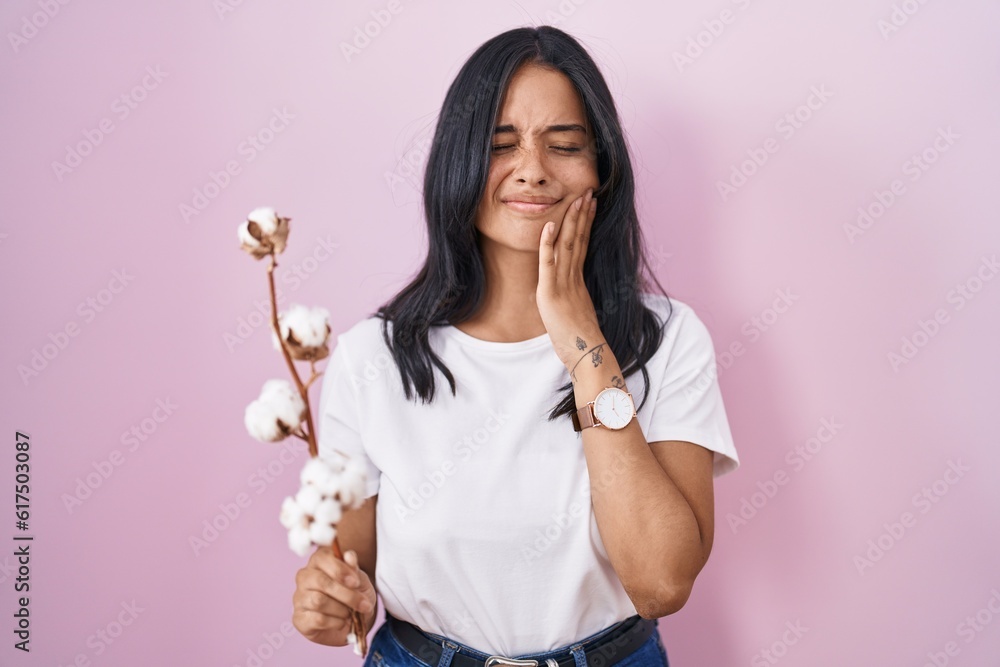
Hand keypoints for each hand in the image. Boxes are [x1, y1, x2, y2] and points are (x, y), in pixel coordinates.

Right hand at [292, 547, 376, 646]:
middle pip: (321, 582)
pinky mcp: (299, 619)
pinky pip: (317, 619)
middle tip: (363, 604)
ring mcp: (299, 598)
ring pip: (318, 601)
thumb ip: (354, 569)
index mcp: (318, 562)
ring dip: (341, 610)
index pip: (323, 558)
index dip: (341, 570)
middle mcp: (305, 577)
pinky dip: (335, 622)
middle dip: (347, 595)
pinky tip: (341, 622)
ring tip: (350, 614)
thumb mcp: (360, 582)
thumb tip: (349, 556)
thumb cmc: (353, 597)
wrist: (352, 623)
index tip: (356, 582)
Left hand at [537, 187, 603, 369]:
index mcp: (578, 281)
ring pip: (568, 245)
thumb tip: (567, 295)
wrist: (586, 355)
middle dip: (583, 214)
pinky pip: (549, 264)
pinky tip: (549, 225)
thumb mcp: (574, 313)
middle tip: (588, 191)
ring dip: (571, 220)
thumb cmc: (580, 340)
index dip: (586, 223)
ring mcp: (563, 284)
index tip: (590, 204)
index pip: (583, 245)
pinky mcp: (552, 293)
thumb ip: (570, 299)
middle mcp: (573, 278)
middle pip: (579, 239)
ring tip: (577, 198)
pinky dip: (548, 243)